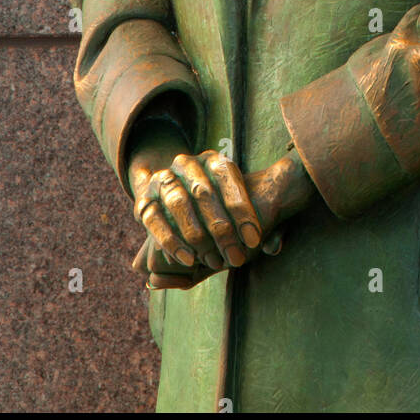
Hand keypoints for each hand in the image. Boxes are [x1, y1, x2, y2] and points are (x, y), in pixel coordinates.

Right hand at [131, 148, 265, 278]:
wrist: (176, 188)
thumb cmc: (219, 203)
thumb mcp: (238, 201)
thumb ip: (257, 221)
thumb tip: (275, 248)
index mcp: (213, 159)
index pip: (229, 179)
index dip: (242, 210)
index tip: (254, 240)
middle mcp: (186, 163)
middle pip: (203, 192)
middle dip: (221, 228)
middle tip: (235, 257)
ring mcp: (163, 178)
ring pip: (178, 203)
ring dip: (195, 234)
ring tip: (211, 260)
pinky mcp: (144, 200)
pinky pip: (154, 220)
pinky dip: (171, 241)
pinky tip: (188, 260)